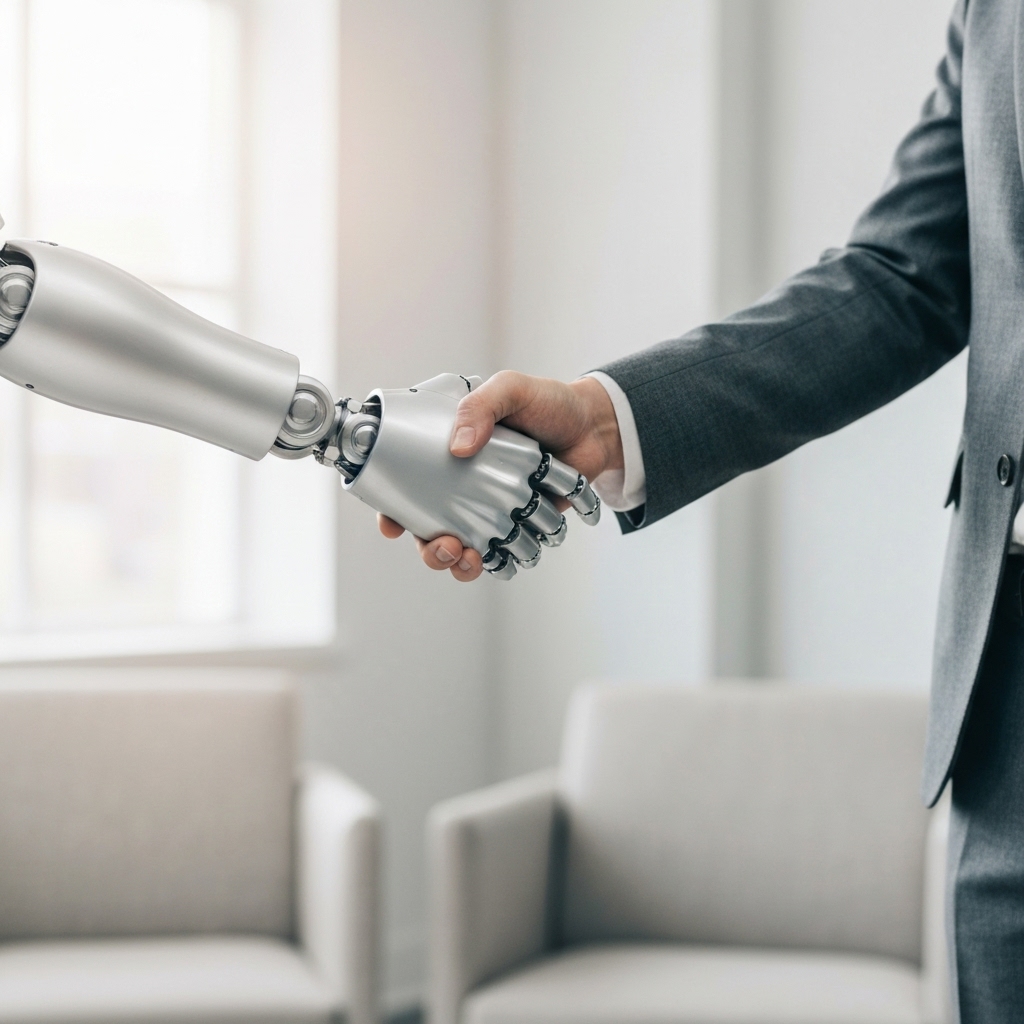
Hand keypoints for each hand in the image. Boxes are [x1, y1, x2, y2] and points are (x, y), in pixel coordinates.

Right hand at [377, 371, 623, 580]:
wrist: (596, 426)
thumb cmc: (548, 402)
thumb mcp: (510, 388)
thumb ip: (481, 406)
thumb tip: (457, 447)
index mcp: (447, 453)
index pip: (405, 486)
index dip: (391, 510)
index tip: (392, 526)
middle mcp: (462, 486)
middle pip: (428, 530)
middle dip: (428, 549)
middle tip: (445, 545)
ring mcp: (490, 509)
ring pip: (461, 550)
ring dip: (458, 564)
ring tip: (470, 557)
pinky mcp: (520, 525)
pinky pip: (501, 555)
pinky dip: (497, 565)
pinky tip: (501, 560)